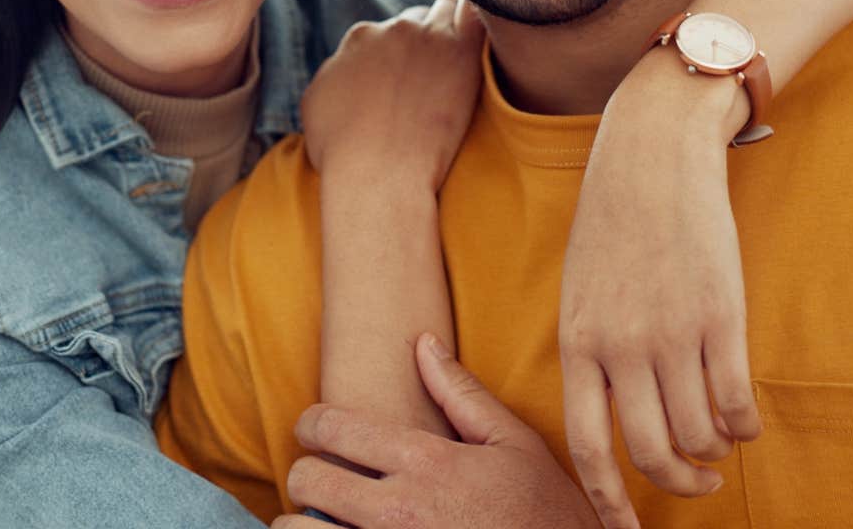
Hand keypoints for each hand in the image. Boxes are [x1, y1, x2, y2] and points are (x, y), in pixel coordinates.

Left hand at [273, 334, 601, 528]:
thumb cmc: (546, 512)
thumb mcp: (513, 445)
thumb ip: (461, 393)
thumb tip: (423, 343)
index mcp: (426, 462)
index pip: (331, 428)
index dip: (312, 423)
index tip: (313, 431)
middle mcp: (398, 511)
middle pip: (306, 479)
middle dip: (308, 475)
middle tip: (325, 480)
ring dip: (306, 524)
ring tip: (328, 521)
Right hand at [300, 0, 484, 193]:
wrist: (378, 175)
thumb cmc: (343, 153)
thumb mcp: (316, 105)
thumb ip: (334, 74)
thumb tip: (345, 68)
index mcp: (359, 38)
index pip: (384, 32)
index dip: (395, 54)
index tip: (405, 77)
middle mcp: (392, 28)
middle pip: (415, 19)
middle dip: (422, 40)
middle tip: (432, 73)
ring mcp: (428, 36)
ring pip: (446, 10)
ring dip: (449, 28)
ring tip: (456, 59)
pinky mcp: (461, 51)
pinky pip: (475, 16)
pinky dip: (476, 22)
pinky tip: (478, 44)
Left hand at [558, 50, 757, 528]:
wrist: (653, 156)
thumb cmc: (613, 222)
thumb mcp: (580, 290)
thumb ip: (592, 351)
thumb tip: (612, 414)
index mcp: (578, 342)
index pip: (587, 446)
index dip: (607, 502)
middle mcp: (623, 346)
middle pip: (651, 453)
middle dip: (678, 483)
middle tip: (697, 483)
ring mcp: (674, 333)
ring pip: (699, 433)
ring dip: (714, 452)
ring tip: (720, 446)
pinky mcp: (722, 316)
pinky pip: (736, 402)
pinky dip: (744, 426)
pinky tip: (743, 422)